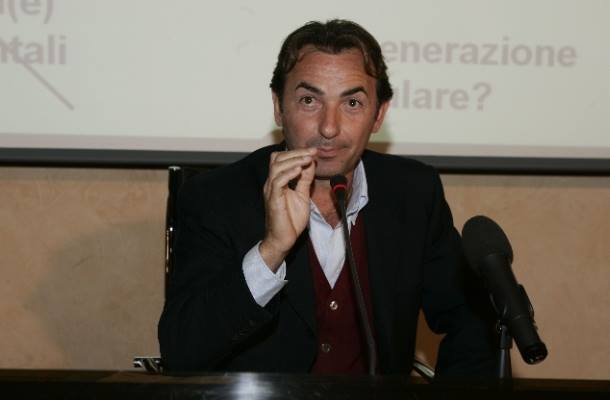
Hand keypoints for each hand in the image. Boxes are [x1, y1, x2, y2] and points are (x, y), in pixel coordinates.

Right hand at [260, 148, 316, 270]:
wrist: (283, 240)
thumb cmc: (290, 220)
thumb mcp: (303, 196)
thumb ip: (305, 180)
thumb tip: (310, 163)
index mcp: (277, 181)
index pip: (282, 159)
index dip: (297, 152)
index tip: (313, 151)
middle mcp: (271, 183)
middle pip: (278, 158)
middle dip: (296, 152)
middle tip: (312, 151)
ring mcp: (271, 190)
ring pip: (277, 166)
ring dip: (294, 160)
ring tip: (308, 158)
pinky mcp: (272, 199)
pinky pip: (278, 181)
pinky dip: (289, 173)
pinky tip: (299, 170)